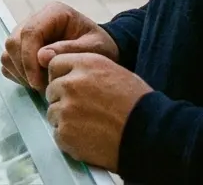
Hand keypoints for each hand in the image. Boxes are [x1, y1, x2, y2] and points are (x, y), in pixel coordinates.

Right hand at [0, 2, 118, 92]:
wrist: (100, 52)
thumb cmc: (100, 47)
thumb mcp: (95, 49)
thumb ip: (70, 50)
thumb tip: (41, 57)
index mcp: (53, 13)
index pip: (30, 32)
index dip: (29, 58)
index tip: (38, 81)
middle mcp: (36, 19)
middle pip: (14, 42)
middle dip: (25, 68)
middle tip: (43, 87)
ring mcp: (25, 32)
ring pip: (8, 52)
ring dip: (21, 72)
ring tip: (42, 84)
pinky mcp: (22, 47)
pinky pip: (8, 60)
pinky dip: (18, 74)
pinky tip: (36, 80)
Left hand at [46, 53, 152, 169]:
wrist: (150, 135)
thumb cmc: (139, 105)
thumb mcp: (115, 73)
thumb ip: (87, 71)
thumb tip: (68, 75)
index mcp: (85, 64)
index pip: (55, 65)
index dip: (62, 77)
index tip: (71, 88)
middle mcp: (71, 83)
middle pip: (52, 90)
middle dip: (64, 99)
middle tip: (85, 111)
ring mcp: (66, 109)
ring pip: (53, 113)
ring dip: (66, 120)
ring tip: (91, 126)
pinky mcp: (65, 132)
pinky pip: (58, 134)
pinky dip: (70, 138)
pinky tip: (89, 138)